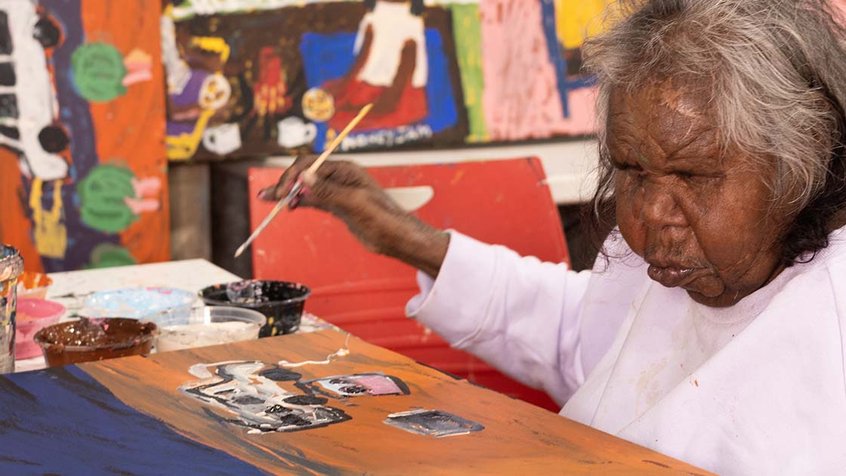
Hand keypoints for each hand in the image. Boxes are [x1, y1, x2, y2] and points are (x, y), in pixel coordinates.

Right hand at [259, 157, 448, 276]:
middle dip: (286, 183)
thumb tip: (305, 177)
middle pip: (306, 175)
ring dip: (289, 193)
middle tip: (268, 197)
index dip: (293, 178)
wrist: (396, 237)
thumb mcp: (354, 203)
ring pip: (307, 189)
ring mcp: (338, 192)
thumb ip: (328, 191)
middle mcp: (340, 178)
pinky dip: (300, 202)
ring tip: (269, 200)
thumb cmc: (383, 218)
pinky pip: (314, 200)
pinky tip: (289, 207)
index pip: (311, 166)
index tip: (282, 193)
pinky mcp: (338, 206)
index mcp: (346, 170)